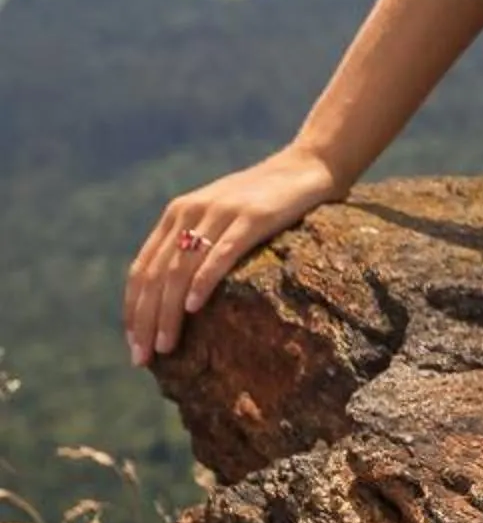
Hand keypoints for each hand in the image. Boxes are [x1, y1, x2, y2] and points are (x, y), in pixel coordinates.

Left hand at [126, 150, 344, 367]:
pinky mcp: (253, 217)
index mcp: (178, 214)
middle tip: (144, 358)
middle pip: (156, 275)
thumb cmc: (268, 198)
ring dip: (168, 313)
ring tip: (166, 346)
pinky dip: (202, 282)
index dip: (133, 310)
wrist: (310, 164)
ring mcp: (222, 213)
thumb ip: (196, 240)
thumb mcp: (221, 214)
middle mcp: (191, 212)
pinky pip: (220, 254)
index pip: (142, 270)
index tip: (134, 344)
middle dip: (146, 320)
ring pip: (180, 271)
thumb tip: (175, 293)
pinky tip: (193, 309)